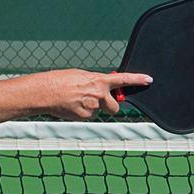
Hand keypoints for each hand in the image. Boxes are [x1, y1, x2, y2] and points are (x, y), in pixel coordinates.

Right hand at [35, 69, 150, 119]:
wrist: (45, 92)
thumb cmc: (60, 80)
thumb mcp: (81, 76)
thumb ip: (95, 82)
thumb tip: (102, 87)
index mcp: (99, 81)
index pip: (123, 79)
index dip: (138, 79)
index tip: (149, 80)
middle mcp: (99, 95)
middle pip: (115, 107)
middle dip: (110, 107)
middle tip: (99, 102)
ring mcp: (93, 107)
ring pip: (98, 111)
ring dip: (91, 108)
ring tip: (75, 100)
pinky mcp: (85, 117)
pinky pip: (87, 116)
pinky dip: (81, 113)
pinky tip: (70, 106)